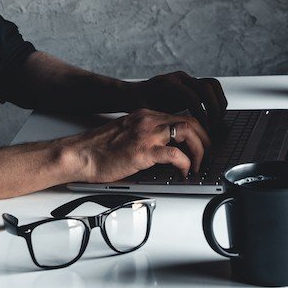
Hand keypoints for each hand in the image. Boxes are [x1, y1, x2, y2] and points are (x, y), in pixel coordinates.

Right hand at [69, 109, 211, 181]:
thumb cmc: (98, 149)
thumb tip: (166, 149)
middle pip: (190, 121)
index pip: (180, 116)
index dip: (197, 130)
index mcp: (144, 115)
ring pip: (188, 133)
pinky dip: (186, 164)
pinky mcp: (143, 152)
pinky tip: (184, 172)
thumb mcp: (126, 134)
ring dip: (200, 150)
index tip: (202, 143)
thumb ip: (146, 136)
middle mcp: (148, 120)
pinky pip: (176, 154)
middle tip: (207, 154)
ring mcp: (146, 135)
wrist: (80, 155)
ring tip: (198, 164)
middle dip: (205, 138)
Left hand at [127, 71, 226, 132]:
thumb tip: (174, 138)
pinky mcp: (190, 83)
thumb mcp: (145, 114)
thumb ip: (159, 122)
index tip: (204, 130)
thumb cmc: (136, 106)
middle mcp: (178, 78)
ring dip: (219, 103)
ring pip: (212, 85)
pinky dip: (216, 101)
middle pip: (207, 87)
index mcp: (168, 84)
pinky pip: (210, 88)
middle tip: (213, 127)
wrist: (131, 93)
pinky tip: (213, 116)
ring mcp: (185, 79)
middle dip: (214, 108)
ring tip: (217, 121)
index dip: (201, 115)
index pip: (193, 97)